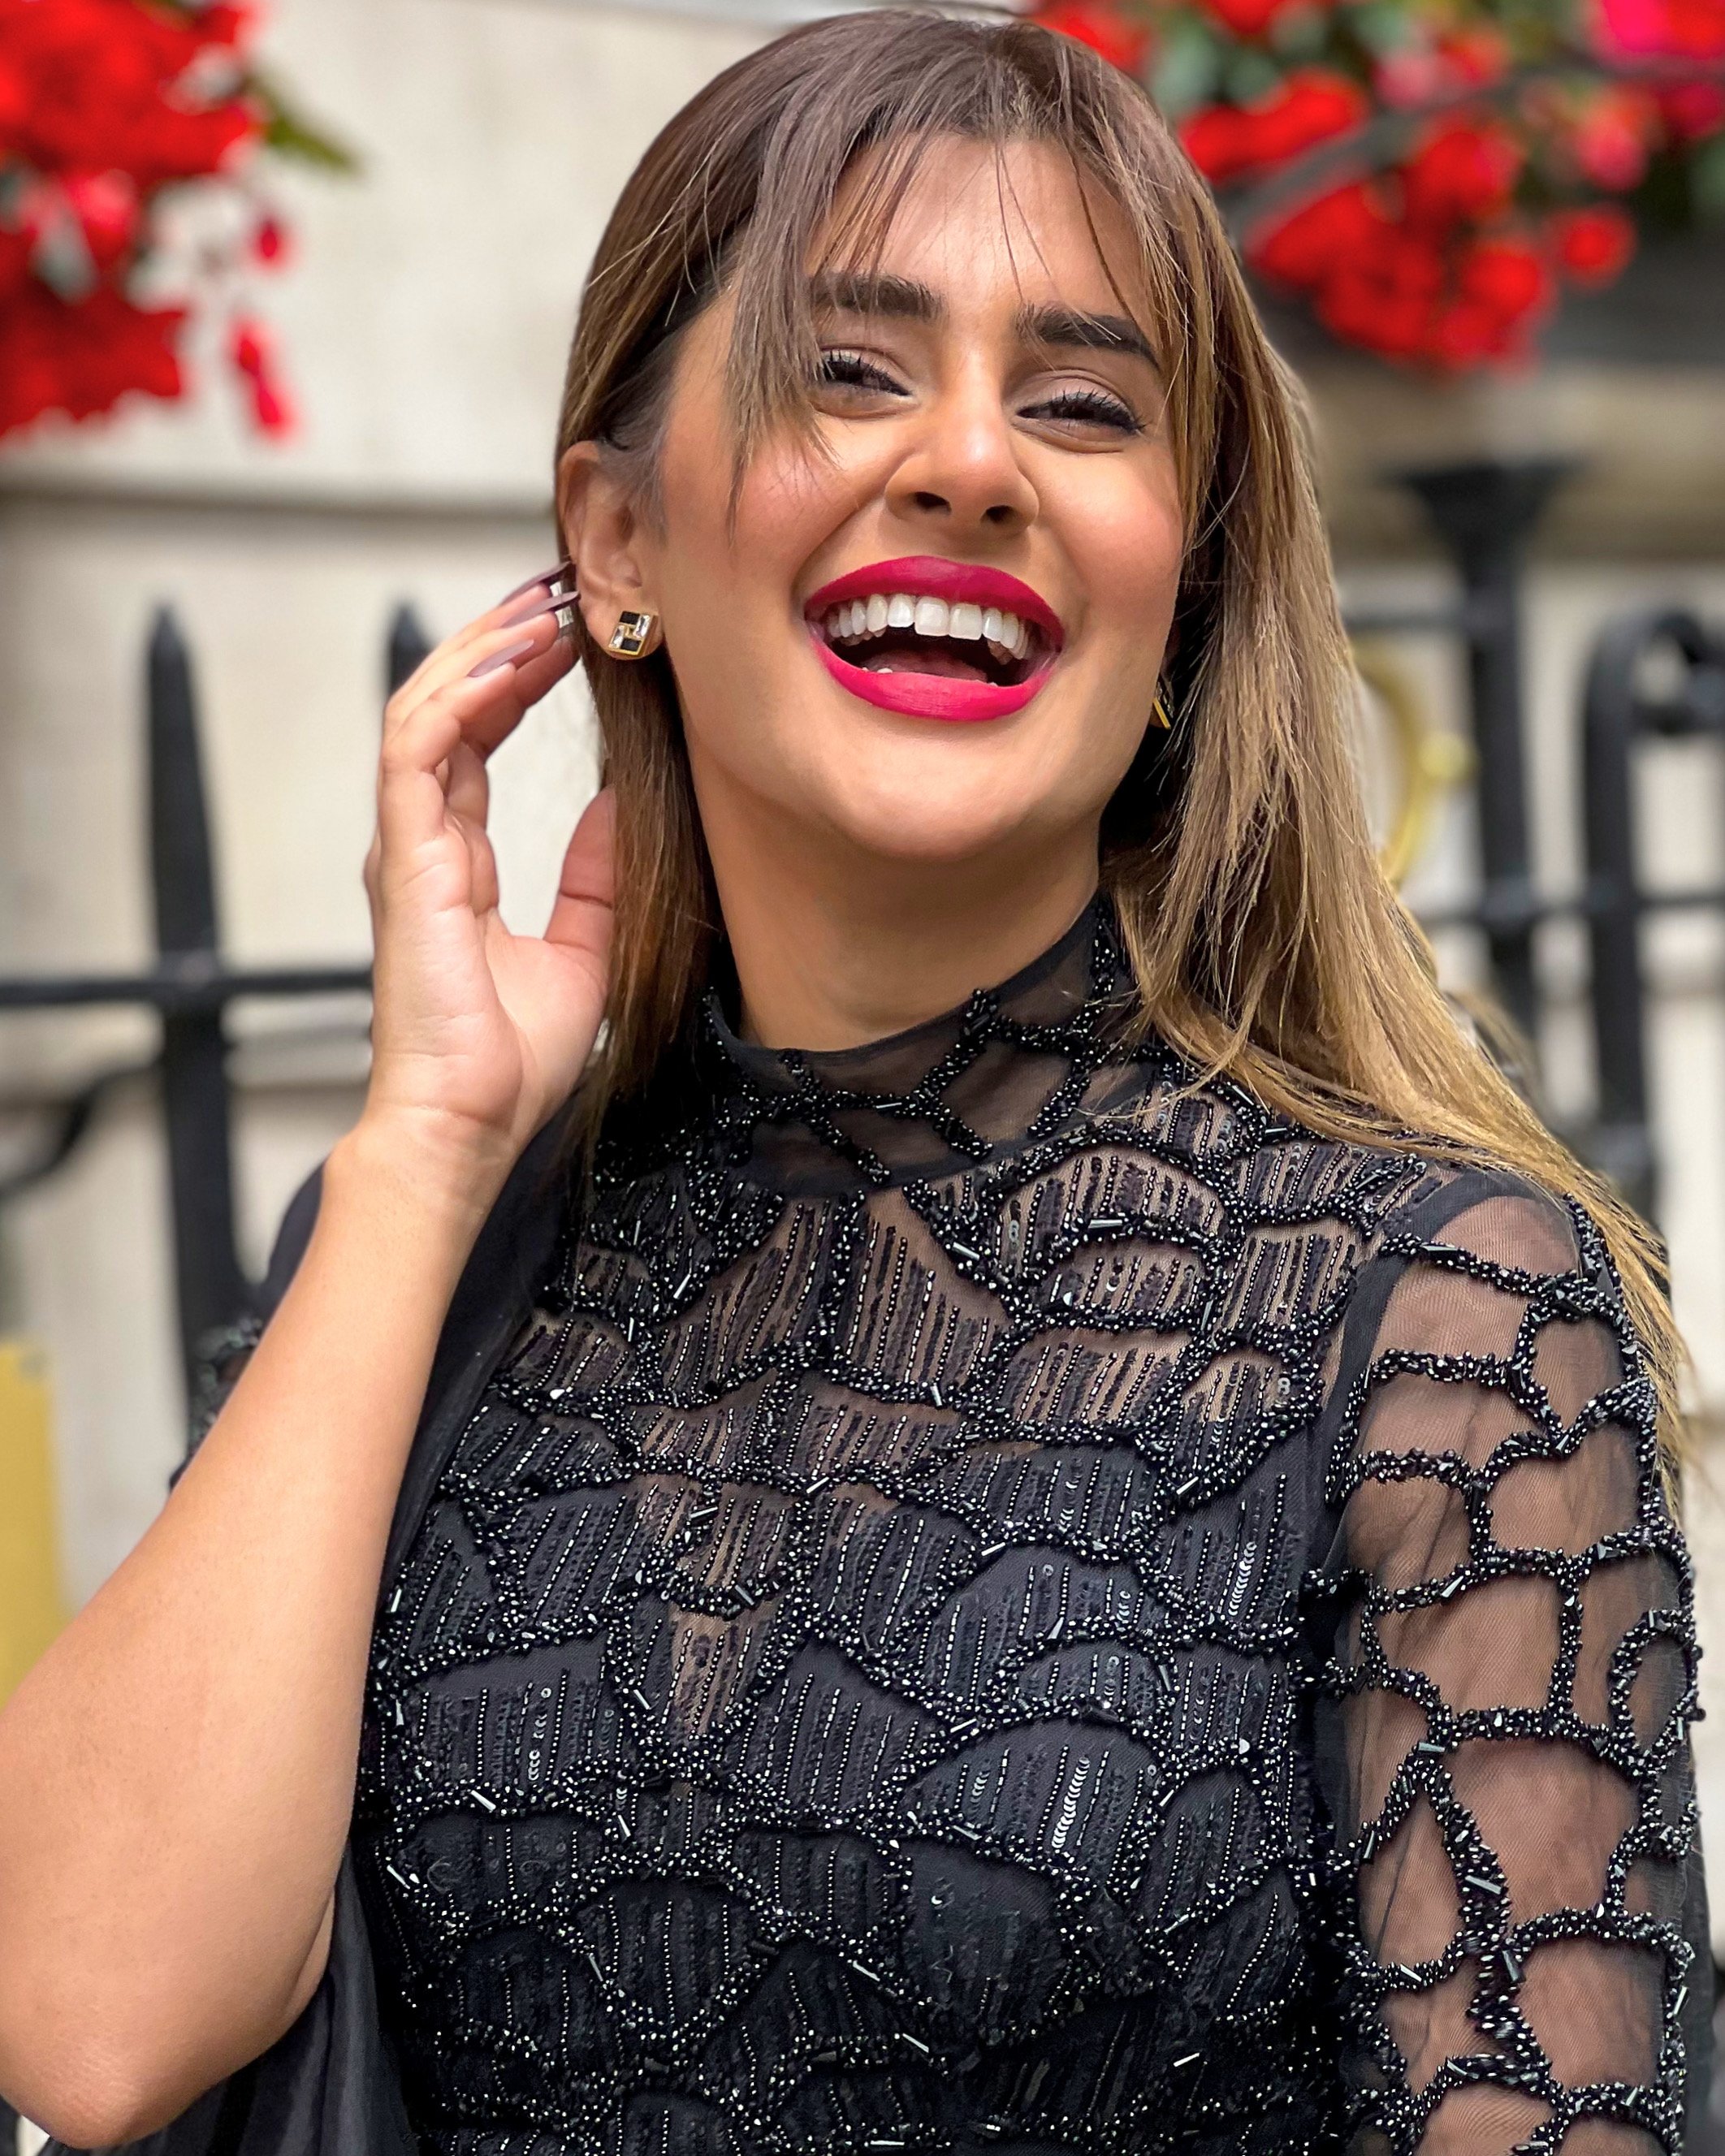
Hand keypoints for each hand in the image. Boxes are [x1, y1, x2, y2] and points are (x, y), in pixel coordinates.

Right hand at [357, 575, 614, 1201]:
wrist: (469, 1122)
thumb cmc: (512, 1060)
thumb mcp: (582, 952)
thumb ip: (591, 877)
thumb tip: (618, 805)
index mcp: (456, 860)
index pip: (474, 739)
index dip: (516, 678)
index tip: (574, 633)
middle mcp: (423, 841)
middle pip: (447, 706)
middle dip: (500, 639)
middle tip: (563, 588)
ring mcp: (406, 845)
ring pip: (426, 707)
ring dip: (483, 649)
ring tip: (545, 605)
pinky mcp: (405, 856)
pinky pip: (420, 745)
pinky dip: (464, 693)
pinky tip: (517, 660)